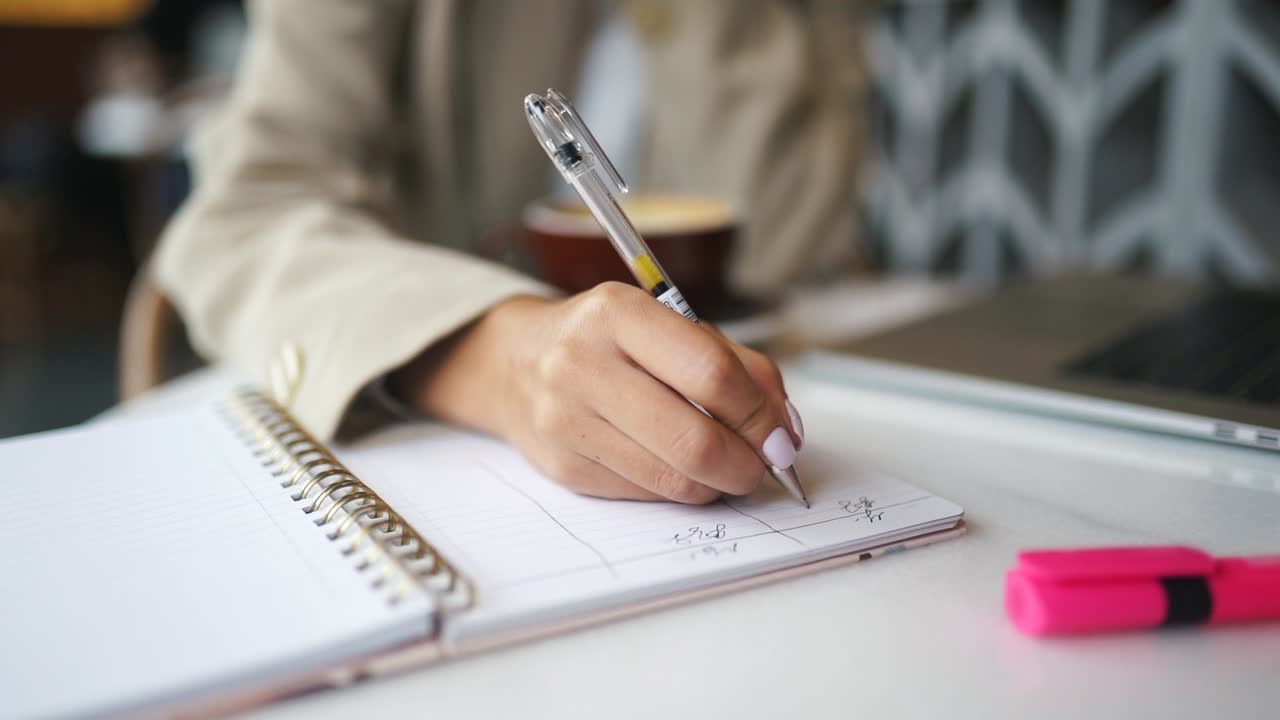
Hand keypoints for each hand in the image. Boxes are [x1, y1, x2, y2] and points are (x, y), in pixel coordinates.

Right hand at [391, 282, 804, 502]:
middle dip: (747, 463)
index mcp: (618, 314)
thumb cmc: (608, 341)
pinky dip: (678, 488)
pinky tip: (678, 465)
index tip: (781, 433)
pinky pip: (646, 493)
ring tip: (726, 465)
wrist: (514, 363)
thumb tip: (783, 426)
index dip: (759, 413)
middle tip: (764, 464)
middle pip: (694, 438)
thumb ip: (735, 364)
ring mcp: (566, 419)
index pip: (710, 373)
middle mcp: (582, 364)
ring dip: (718, 483)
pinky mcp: (563, 467)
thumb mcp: (667, 324)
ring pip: (674, 478)